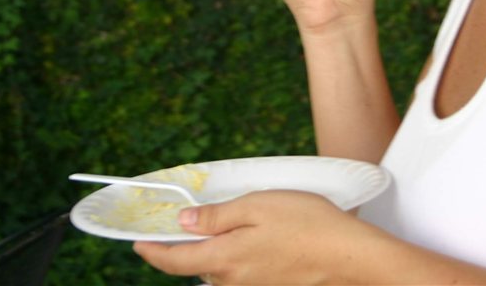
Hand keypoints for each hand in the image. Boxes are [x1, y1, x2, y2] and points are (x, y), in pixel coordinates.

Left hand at [132, 190, 378, 284]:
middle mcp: (233, 281)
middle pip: (195, 266)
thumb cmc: (307, 225)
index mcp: (224, 260)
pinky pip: (240, 272)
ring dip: (213, 251)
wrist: (348, 255)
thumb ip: (216, 217)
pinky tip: (253, 237)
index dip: (151, 251)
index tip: (137, 243)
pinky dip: (234, 256)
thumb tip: (183, 222)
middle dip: (186, 246)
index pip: (173, 261)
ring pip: (219, 270)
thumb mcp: (256, 206)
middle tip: (184, 221)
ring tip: (224, 224)